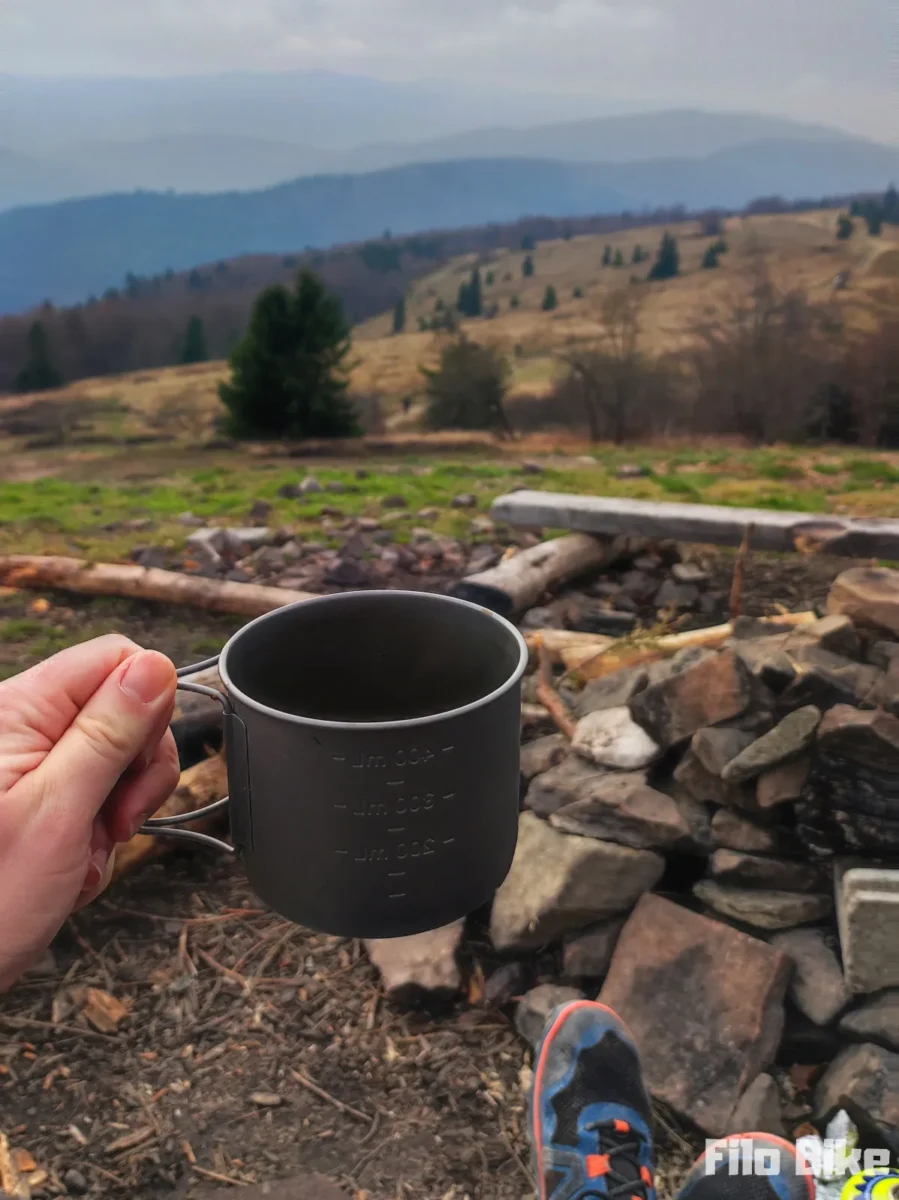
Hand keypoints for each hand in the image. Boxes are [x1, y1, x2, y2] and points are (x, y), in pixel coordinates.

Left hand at [0, 636, 179, 990]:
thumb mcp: (58, 812)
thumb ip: (108, 733)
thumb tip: (156, 667)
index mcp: (18, 710)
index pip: (115, 660)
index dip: (147, 708)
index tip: (135, 768)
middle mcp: (21, 727)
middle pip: (123, 710)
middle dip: (136, 772)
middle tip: (115, 824)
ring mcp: (27, 764)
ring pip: (116, 759)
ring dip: (116, 814)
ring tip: (85, 856)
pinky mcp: (34, 797)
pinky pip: (94, 797)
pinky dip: (95, 837)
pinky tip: (70, 871)